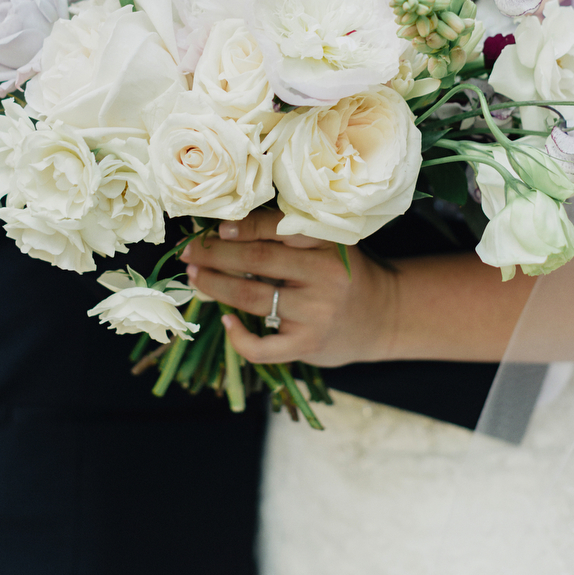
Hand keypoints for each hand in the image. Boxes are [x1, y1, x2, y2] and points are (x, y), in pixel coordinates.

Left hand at [180, 209, 398, 366]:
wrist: (383, 316)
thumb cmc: (345, 273)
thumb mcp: (330, 245)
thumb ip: (290, 238)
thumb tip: (227, 230)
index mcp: (328, 244)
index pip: (277, 230)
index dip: (243, 227)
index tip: (216, 228)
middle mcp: (323, 277)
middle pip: (257, 262)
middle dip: (215, 255)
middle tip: (190, 251)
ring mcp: (315, 314)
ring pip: (252, 298)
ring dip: (215, 286)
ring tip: (196, 276)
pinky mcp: (307, 345)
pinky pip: (262, 347)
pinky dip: (238, 336)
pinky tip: (226, 321)